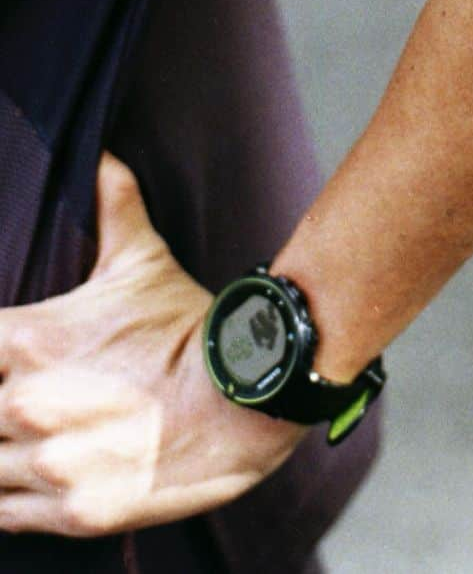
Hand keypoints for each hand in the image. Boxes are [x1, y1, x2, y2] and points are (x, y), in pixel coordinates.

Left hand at [0, 153, 306, 536]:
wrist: (246, 400)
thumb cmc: (190, 328)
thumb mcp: (146, 262)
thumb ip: (112, 207)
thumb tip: (105, 154)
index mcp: (29, 340)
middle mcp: (26, 403)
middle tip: (17, 398)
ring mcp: (47, 463)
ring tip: (23, 435)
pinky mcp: (70, 513)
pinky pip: (1, 519)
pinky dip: (7, 499)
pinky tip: (29, 476)